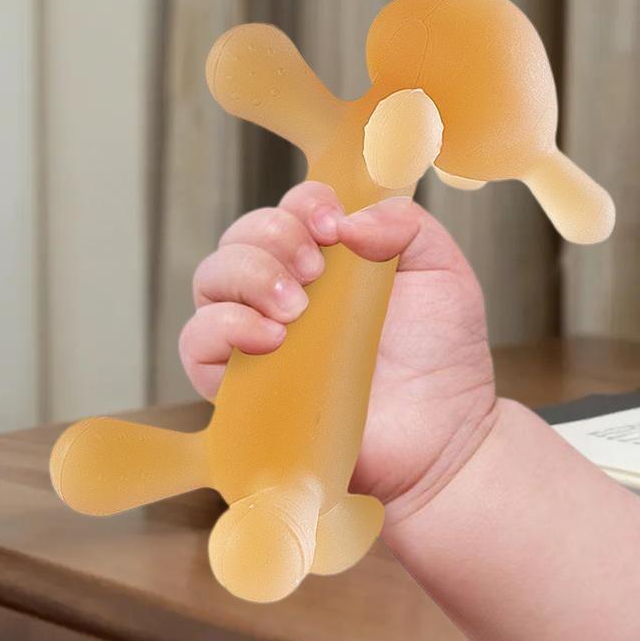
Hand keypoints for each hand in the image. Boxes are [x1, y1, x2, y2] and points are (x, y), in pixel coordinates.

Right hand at [179, 181, 497, 524]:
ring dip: (248, 277)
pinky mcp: (239, 383)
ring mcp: (258, 334)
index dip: (304, 205)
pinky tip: (271, 338)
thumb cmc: (441, 355)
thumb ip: (405, 224)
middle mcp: (285, 290)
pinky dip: (222, 326)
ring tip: (296, 309)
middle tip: (316, 271)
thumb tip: (347, 221)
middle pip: (242, 236)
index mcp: (328, 258)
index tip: (334, 228)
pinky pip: (197, 340)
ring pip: (211, 278)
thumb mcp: (442, 270)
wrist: (441, 435)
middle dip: (272, 237)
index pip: (290, 208)